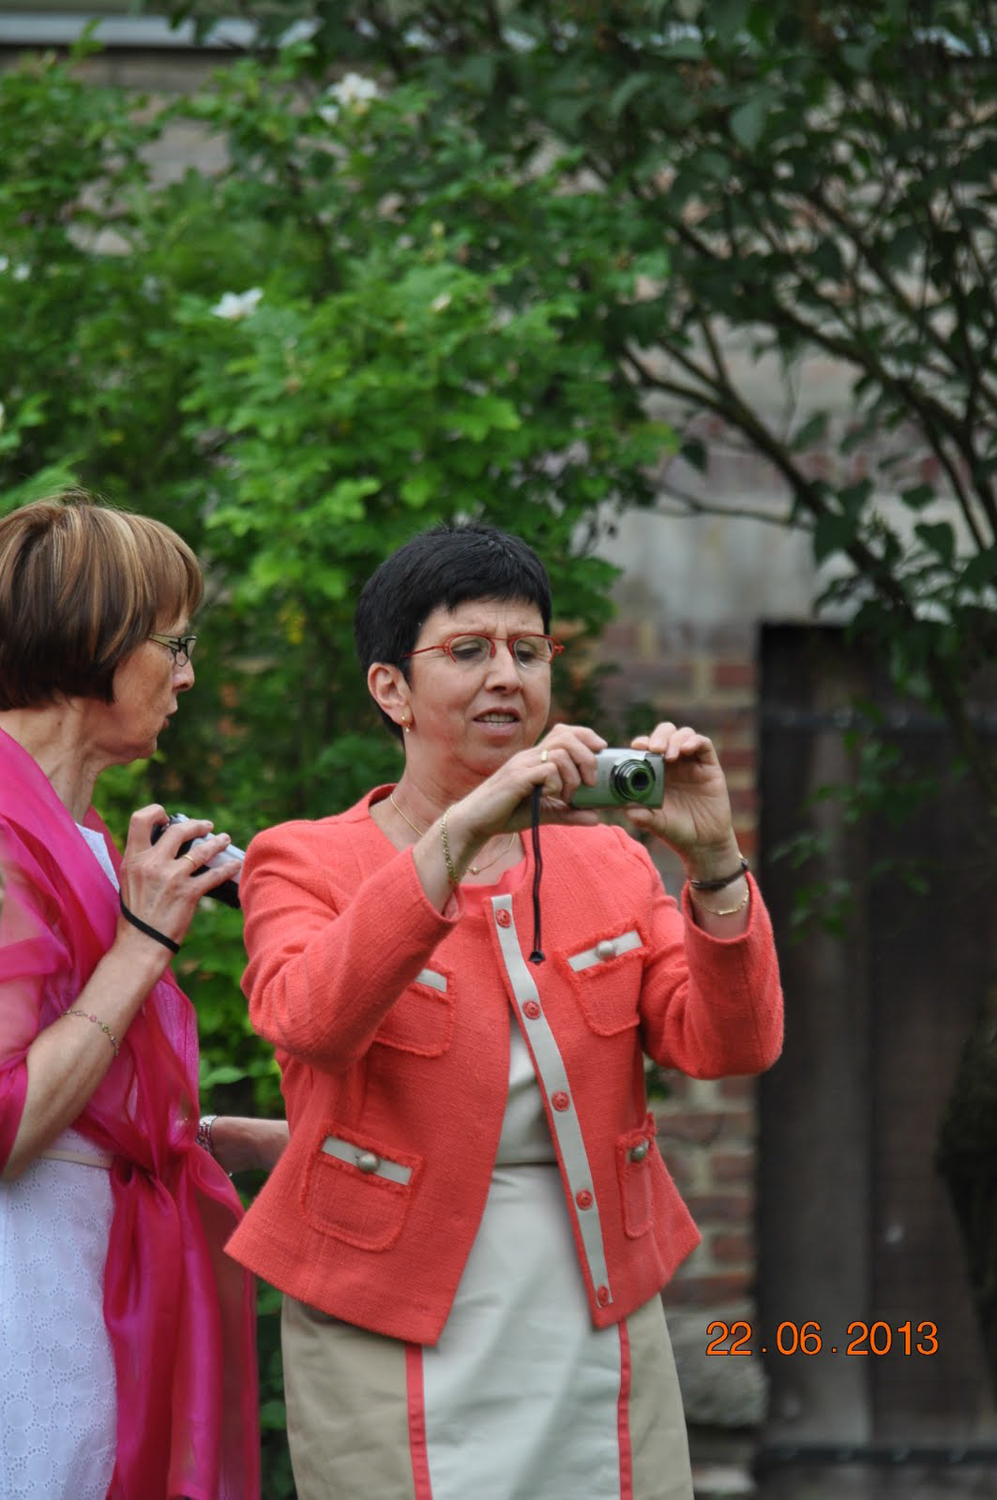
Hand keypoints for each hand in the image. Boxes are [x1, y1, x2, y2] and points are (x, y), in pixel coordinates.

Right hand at [116, 804, 241, 953]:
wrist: (140, 943)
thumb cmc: (135, 915)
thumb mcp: (129, 880)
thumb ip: (143, 861)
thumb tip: (162, 846)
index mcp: (133, 859)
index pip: (140, 819)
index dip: (155, 811)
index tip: (168, 817)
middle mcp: (151, 864)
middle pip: (178, 830)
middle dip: (196, 825)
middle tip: (207, 826)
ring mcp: (171, 877)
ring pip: (202, 850)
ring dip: (217, 843)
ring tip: (225, 839)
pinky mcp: (188, 893)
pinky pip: (213, 875)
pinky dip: (227, 868)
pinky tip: (235, 865)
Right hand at [449, 725, 607, 846]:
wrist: (474, 821)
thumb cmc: (506, 813)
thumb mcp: (544, 812)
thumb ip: (569, 813)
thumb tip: (597, 818)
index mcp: (535, 757)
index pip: (564, 731)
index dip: (586, 735)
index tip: (601, 750)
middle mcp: (529, 756)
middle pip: (567, 737)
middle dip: (587, 757)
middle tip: (590, 783)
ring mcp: (522, 765)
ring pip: (560, 754)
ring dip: (573, 776)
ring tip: (567, 796)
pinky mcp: (516, 778)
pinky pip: (546, 770)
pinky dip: (556, 784)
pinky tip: (550, 796)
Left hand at [623, 723, 739, 874]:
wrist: (703, 843)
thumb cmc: (676, 831)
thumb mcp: (655, 823)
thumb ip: (642, 816)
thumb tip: (627, 809)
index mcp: (656, 772)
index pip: (647, 747)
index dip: (641, 743)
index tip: (635, 747)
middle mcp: (674, 764)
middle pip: (665, 734)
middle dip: (658, 736)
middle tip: (654, 749)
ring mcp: (692, 763)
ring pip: (684, 734)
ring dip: (675, 739)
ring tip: (670, 756)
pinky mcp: (710, 767)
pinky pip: (704, 744)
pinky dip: (694, 741)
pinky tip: (686, 750)